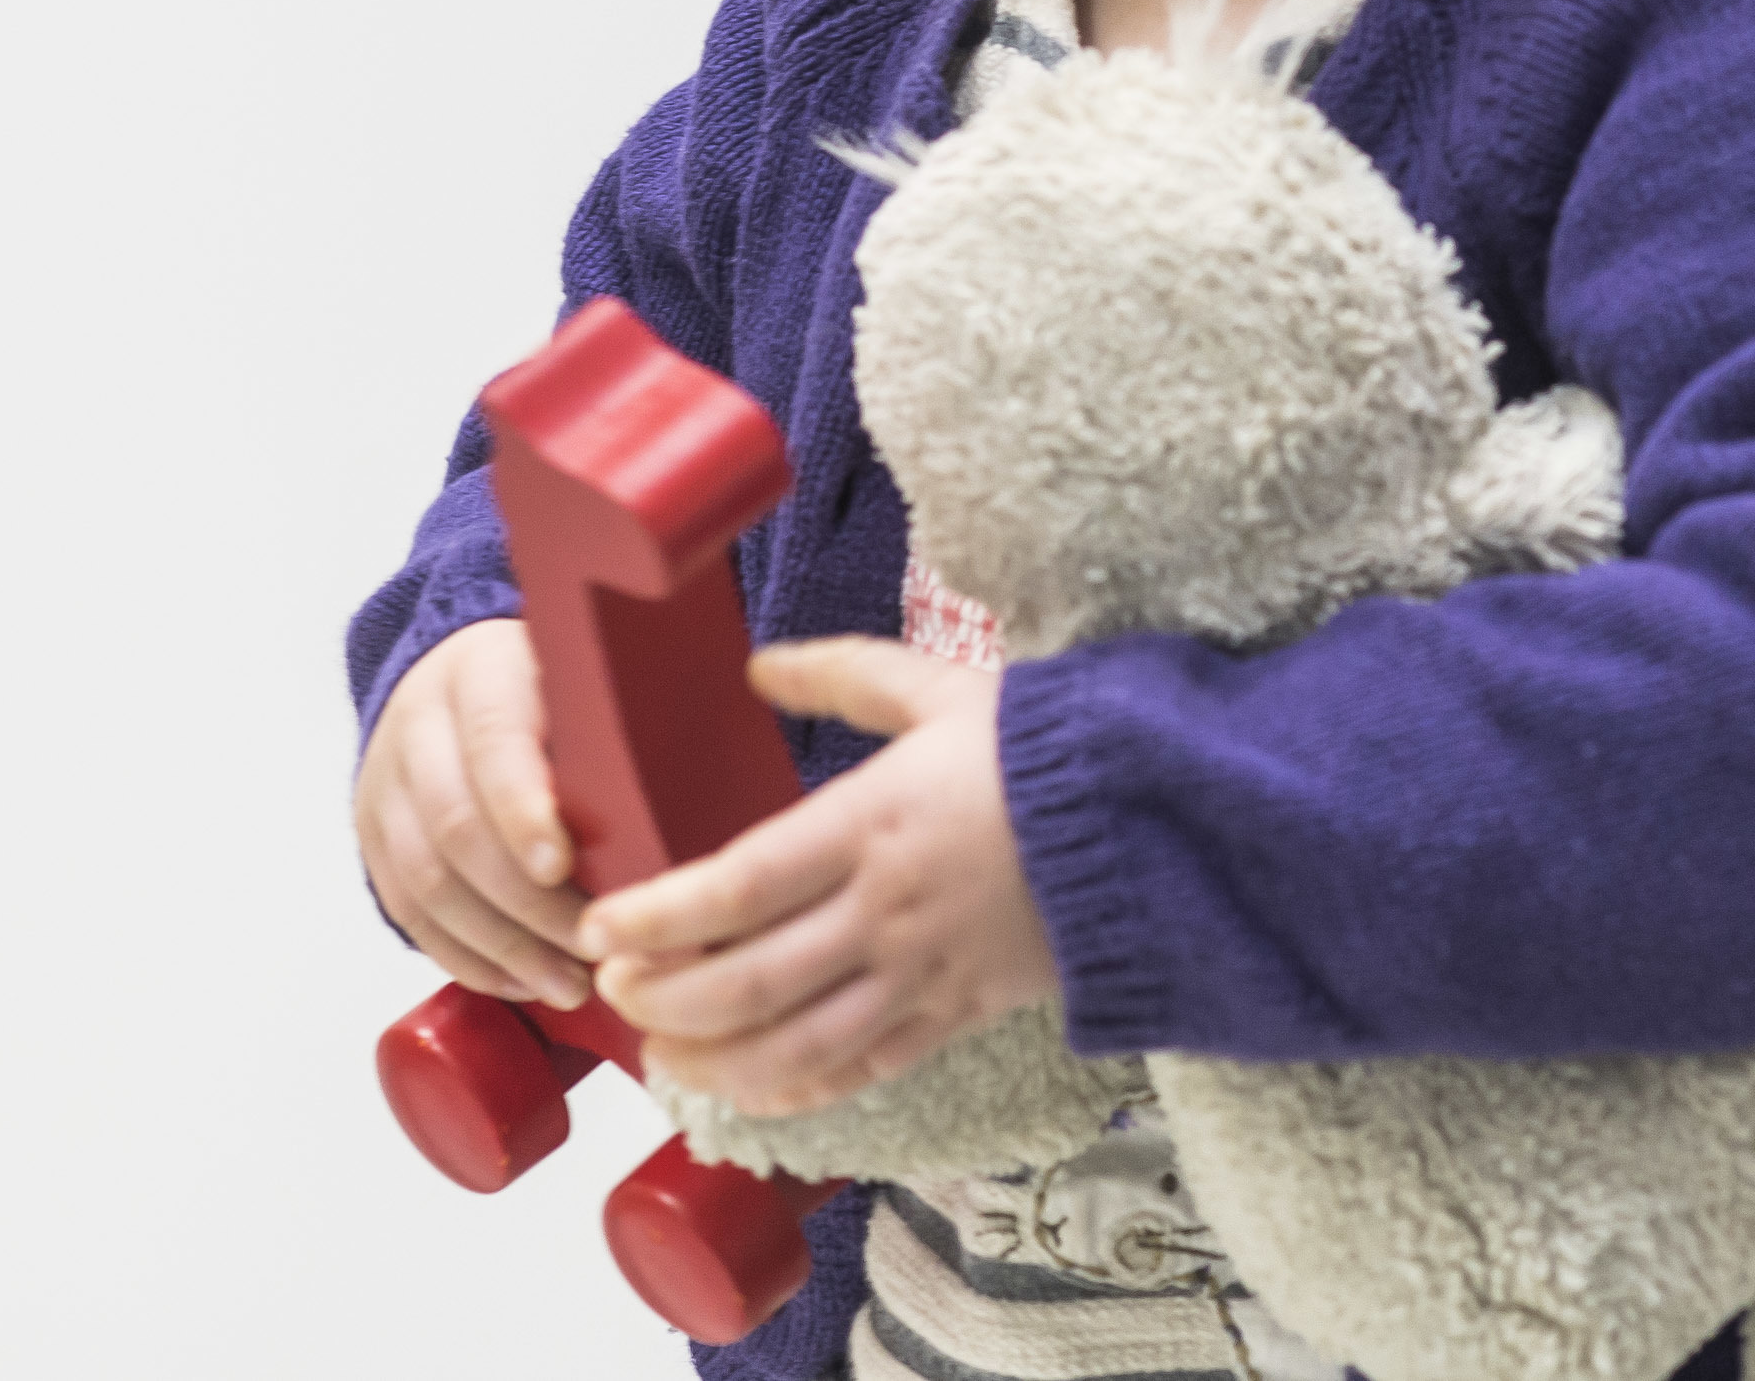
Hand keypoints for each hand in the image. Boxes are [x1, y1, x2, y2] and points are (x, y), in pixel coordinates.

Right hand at [354, 618, 592, 1009]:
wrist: (448, 674)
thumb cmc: (542, 691)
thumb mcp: (581, 683)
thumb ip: (617, 734)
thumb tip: (681, 822)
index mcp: (480, 675)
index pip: (493, 742)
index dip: (522, 810)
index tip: (564, 868)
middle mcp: (419, 727)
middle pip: (456, 826)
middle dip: (527, 904)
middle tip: (593, 949)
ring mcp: (387, 787)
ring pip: (427, 881)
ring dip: (500, 946)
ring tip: (568, 986)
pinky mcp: (373, 839)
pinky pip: (408, 911)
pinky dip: (464, 956)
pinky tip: (520, 982)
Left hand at [577, 637, 1058, 1114]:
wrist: (1154, 824)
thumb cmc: (1041, 749)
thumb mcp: (938, 686)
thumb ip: (840, 673)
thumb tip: (758, 664)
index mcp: (870, 824)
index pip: (736, 888)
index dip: (657, 918)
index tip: (600, 925)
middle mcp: (884, 912)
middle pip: (747, 983)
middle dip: (662, 1000)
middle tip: (611, 989)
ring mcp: (920, 975)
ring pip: (795, 1048)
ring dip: (712, 1061)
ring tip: (658, 1051)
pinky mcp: (955, 1016)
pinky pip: (861, 1073)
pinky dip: (794, 1091)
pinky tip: (744, 1087)